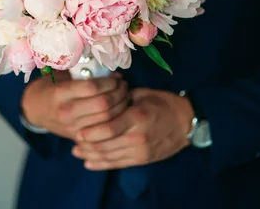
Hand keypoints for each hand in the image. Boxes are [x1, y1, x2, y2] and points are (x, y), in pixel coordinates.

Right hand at [21, 71, 129, 139]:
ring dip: (121, 106)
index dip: (110, 81)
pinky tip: (119, 109)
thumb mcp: (61, 75)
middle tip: (124, 85)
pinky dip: (116, 119)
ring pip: (107, 119)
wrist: (34, 110)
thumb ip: (81, 72)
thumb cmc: (50, 86)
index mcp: (61, 94)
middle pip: (104, 104)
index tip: (116, 77)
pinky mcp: (79, 137)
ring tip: (125, 95)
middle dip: (119, 93)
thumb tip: (109, 70)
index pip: (92, 87)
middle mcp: (67, 112)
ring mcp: (73, 127)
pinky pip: (104, 130)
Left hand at [72, 88, 194, 169]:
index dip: (91, 132)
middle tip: (73, 141)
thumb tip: (100, 97)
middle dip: (87, 144)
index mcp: (137, 117)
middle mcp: (137, 137)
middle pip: (106, 144)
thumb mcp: (143, 94)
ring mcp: (140, 151)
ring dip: (91, 155)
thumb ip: (121, 98)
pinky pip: (118, 164)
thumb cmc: (163, 103)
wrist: (186, 122)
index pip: (109, 128)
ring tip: (77, 151)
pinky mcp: (142, 160)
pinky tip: (89, 163)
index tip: (77, 130)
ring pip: (109, 156)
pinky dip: (101, 165)